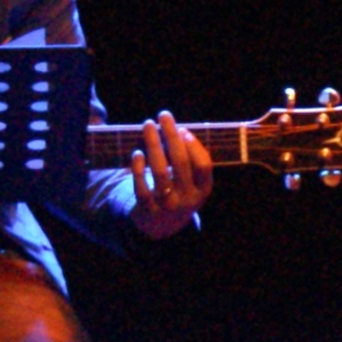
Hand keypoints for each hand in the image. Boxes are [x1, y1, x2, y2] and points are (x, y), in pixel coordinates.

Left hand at [127, 113, 212, 239]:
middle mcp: (188, 198)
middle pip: (181, 163)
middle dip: (172, 135)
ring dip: (153, 145)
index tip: (183, 129)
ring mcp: (168, 205)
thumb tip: (177, 127)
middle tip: (164, 115)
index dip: (194, 145)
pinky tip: (137, 153)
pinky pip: (142, 186)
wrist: (161, 226)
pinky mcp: (148, 209)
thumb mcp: (191, 181)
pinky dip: (138, 168)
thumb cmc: (178, 190)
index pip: (204, 165)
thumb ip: (188, 157)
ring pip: (160, 172)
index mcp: (203, 189)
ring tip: (148, 125)